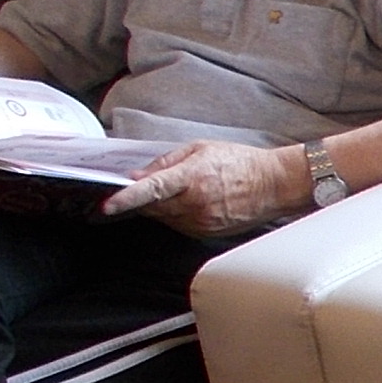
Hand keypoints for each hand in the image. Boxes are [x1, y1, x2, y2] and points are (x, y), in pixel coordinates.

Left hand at [104, 140, 307, 235]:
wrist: (274, 185)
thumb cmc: (241, 163)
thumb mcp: (201, 149)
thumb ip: (166, 162)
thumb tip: (138, 175)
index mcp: (192, 177)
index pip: (151, 190)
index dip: (126, 198)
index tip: (107, 205)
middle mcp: (195, 203)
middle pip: (152, 207)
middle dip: (141, 199)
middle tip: (138, 189)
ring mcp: (201, 221)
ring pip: (164, 218)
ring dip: (160, 206)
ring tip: (180, 191)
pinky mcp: (206, 233)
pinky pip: (179, 226)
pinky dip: (176, 215)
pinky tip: (192, 202)